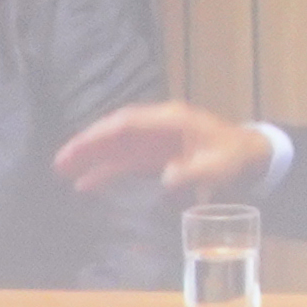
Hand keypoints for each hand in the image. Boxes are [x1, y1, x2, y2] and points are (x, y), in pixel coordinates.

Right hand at [51, 101, 273, 201]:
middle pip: (114, 131)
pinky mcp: (153, 156)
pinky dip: (104, 172)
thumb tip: (166, 178)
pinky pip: (123, 162)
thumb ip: (193, 172)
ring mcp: (153, 140)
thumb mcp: (219, 166)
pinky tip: (85, 185)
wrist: (248, 155)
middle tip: (59, 161)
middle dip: (86, 145)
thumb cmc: (234, 156)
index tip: (80, 146)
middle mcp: (156, 126)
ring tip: (62, 172)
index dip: (102, 134)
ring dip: (89, 158)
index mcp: (171, 120)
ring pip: (114, 146)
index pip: (128, 123)